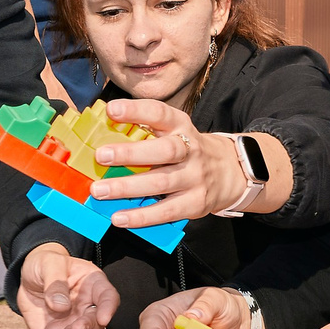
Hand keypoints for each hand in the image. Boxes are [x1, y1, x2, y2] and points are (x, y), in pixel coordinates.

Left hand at [15, 242, 118, 328]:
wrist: (28, 278)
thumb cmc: (45, 264)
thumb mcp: (49, 264)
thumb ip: (56, 283)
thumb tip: (61, 306)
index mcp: (92, 284)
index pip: (108, 297)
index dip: (108, 308)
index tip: (103, 318)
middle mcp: (87, 306)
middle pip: (95, 322)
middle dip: (87, 328)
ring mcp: (73, 321)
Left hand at [87, 98, 250, 226]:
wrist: (229, 171)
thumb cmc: (187, 150)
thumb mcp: (173, 132)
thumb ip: (144, 132)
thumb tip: (101, 136)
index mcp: (180, 126)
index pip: (159, 113)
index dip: (135, 111)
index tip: (112, 111)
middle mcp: (190, 150)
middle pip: (164, 150)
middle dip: (130, 153)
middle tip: (101, 156)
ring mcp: (195, 177)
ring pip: (162, 182)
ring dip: (128, 187)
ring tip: (100, 191)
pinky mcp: (195, 203)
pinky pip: (166, 211)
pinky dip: (141, 216)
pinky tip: (119, 217)